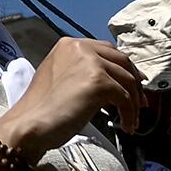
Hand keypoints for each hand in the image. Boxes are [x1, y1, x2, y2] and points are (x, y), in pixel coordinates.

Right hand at [0, 37, 146, 157]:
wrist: (30, 124)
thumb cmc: (42, 109)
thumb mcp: (62, 79)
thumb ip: (83, 71)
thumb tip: (114, 80)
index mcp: (69, 44)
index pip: (107, 50)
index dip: (124, 67)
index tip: (134, 83)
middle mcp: (80, 47)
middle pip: (122, 61)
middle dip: (134, 82)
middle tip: (141, 102)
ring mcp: (90, 62)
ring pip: (127, 80)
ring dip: (133, 102)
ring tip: (132, 120)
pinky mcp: (98, 81)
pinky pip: (125, 98)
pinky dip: (130, 114)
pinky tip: (126, 126)